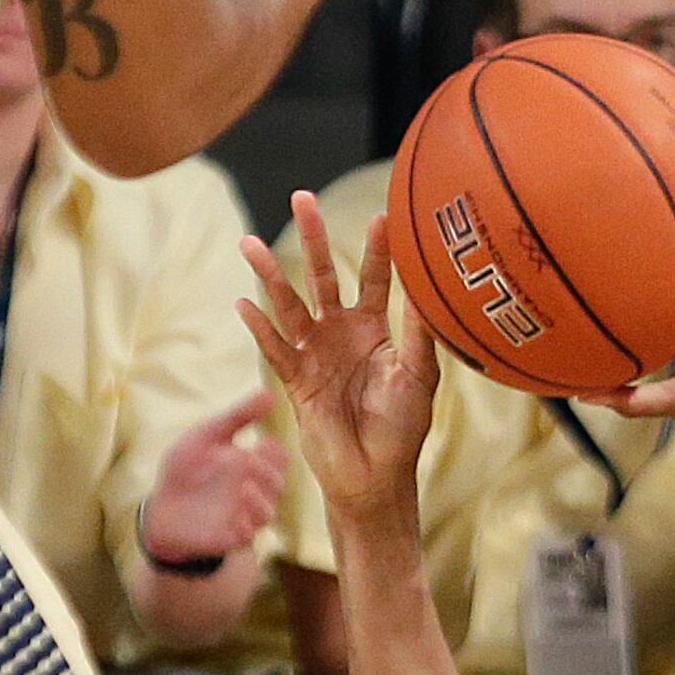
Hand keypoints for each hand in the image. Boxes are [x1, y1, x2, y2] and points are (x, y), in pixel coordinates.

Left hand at [141, 386, 285, 566]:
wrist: (161, 507)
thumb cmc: (186, 470)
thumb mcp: (207, 437)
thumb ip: (238, 416)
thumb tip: (270, 393)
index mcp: (252, 464)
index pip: (280, 457)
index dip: (275, 451)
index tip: (263, 442)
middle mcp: (254, 490)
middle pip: (278, 483)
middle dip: (266, 473)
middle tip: (247, 461)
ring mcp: (244, 515)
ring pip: (268, 513)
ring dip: (259, 501)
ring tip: (243, 489)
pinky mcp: (231, 537)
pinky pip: (248, 536)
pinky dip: (244, 526)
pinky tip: (233, 516)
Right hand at [239, 192, 439, 515]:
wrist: (376, 477)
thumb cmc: (403, 428)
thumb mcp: (419, 377)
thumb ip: (419, 336)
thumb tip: (429, 293)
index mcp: (376, 329)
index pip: (376, 278)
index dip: (379, 249)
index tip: (381, 215)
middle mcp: (342, 334)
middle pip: (323, 277)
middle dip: (312, 239)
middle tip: (301, 197)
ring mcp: (316, 355)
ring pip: (291, 307)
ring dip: (271, 277)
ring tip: (250, 245)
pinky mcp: (297, 382)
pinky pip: (276, 351)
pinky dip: (261, 329)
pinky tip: (245, 305)